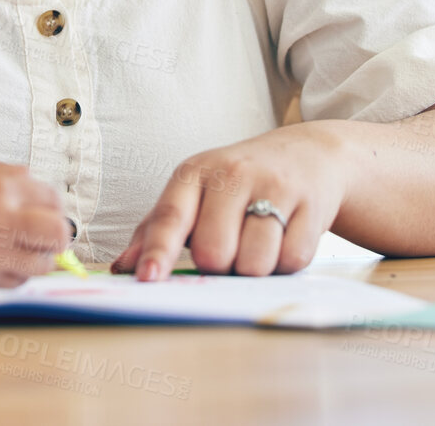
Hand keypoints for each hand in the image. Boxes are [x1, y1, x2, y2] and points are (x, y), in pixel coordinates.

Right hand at [0, 159, 69, 286]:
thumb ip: (7, 177)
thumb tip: (40, 188)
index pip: (51, 198)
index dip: (51, 203)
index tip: (45, 206)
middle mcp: (0, 222)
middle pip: (57, 233)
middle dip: (55, 232)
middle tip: (43, 231)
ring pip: (43, 262)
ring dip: (36, 254)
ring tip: (15, 244)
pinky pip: (18, 280)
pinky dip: (14, 271)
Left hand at [110, 125, 350, 281]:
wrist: (310, 155)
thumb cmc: (240, 182)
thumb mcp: (196, 191)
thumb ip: (158, 228)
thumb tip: (123, 267)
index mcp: (195, 173)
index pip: (171, 215)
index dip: (158, 250)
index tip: (148, 279)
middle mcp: (233, 174)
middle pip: (214, 250)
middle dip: (219, 266)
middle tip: (229, 250)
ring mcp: (274, 186)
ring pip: (255, 261)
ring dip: (255, 269)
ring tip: (258, 246)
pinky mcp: (310, 203)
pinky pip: (293, 260)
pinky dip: (287, 264)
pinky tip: (285, 240)